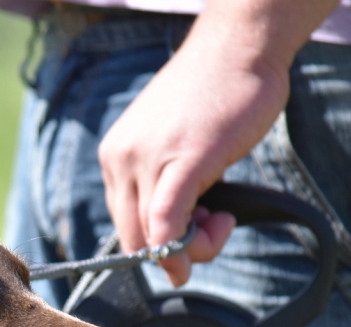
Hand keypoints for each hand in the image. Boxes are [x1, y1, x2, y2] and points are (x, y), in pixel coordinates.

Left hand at [97, 21, 291, 285]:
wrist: (237, 48)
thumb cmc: (215, 95)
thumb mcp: (173, 145)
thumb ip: (164, 183)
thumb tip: (174, 233)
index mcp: (114, 157)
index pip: (123, 223)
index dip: (156, 246)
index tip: (190, 237)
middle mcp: (120, 160)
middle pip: (132, 237)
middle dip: (172, 254)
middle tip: (212, 234)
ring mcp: (146, 161)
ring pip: (153, 236)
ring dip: (193, 246)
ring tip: (223, 221)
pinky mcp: (181, 163)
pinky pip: (168, 222)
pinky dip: (185, 245)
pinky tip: (217, 232)